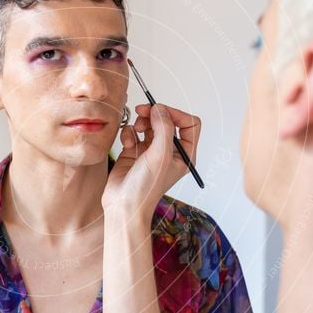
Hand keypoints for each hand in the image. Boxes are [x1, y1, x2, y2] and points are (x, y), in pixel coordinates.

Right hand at [102, 102, 200, 218]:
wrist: (122, 204)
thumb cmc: (145, 189)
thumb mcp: (161, 156)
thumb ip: (164, 128)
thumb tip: (160, 109)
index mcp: (184, 155)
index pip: (189, 124)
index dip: (176, 114)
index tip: (161, 111)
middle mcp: (169, 152)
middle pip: (167, 121)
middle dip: (155, 115)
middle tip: (143, 112)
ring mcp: (152, 151)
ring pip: (150, 124)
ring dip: (141, 123)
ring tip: (135, 130)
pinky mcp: (135, 152)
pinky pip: (134, 132)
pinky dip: (129, 133)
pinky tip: (127, 144)